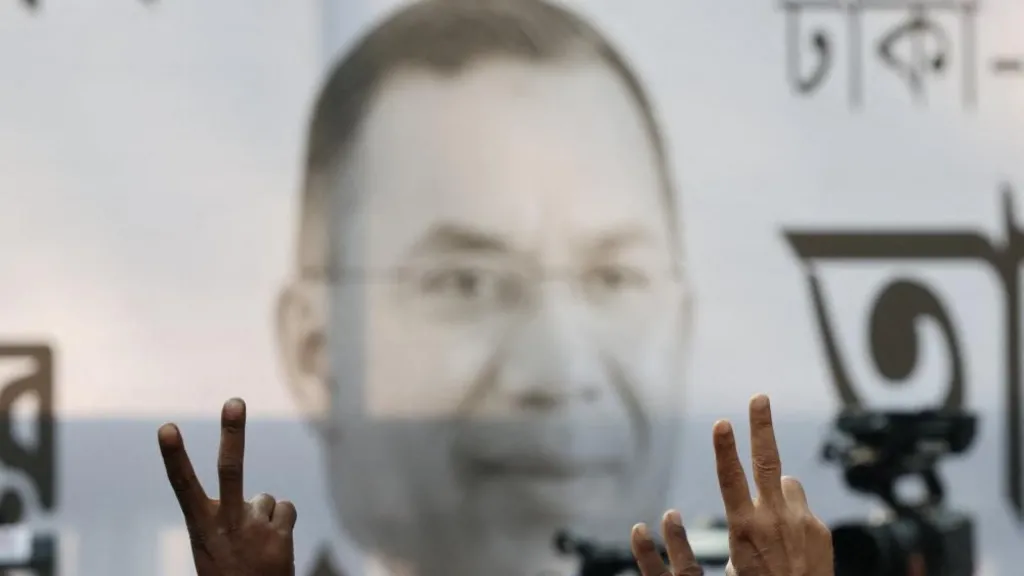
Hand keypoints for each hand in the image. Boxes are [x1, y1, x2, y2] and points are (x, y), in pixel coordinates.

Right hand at [158, 398, 296, 575]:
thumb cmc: (229, 571)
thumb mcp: (215, 543)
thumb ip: (229, 515)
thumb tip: (263, 496)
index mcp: (200, 525)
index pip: (182, 485)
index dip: (174, 455)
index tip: (166, 427)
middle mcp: (227, 523)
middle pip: (231, 469)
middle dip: (232, 433)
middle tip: (234, 401)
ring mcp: (255, 529)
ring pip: (265, 499)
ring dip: (263, 516)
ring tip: (256, 545)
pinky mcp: (280, 536)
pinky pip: (285, 511)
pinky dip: (282, 524)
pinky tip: (274, 546)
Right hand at [630, 394, 832, 575]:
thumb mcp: (737, 564)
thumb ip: (746, 529)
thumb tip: (754, 511)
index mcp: (744, 527)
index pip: (730, 478)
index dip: (724, 448)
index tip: (722, 423)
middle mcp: (773, 518)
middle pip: (767, 460)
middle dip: (761, 426)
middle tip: (759, 398)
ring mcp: (801, 521)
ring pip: (787, 484)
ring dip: (779, 492)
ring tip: (776, 522)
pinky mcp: (821, 529)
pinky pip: (803, 509)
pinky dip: (795, 517)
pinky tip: (795, 543)